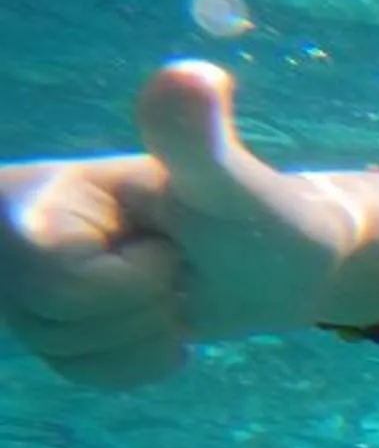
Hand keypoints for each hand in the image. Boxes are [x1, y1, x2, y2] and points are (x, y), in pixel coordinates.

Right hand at [1, 63, 378, 386]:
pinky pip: (83, 372)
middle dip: (134, 309)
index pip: (50, 275)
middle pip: (48, 318)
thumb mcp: (230, 183)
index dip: (126, 278)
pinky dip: (137, 358)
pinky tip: (161, 318)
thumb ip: (197, 138)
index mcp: (36, 188)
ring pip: (64, 349)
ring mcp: (28, 273)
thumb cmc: (260, 218)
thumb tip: (191, 76)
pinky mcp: (54, 314)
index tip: (163, 243)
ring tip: (168, 288)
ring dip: (140, 333)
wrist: (282, 265)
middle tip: (171, 268)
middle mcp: (15, 223)